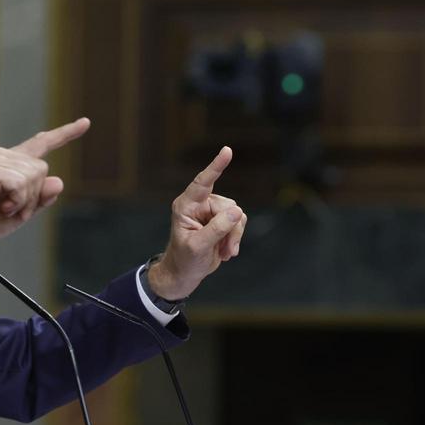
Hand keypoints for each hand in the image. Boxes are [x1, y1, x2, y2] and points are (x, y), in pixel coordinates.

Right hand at [0, 118, 90, 276]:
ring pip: (33, 178)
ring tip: (2, 207)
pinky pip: (20, 185)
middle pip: (42, 170)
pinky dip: (15, 201)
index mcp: (13, 162)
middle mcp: (4, 155)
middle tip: (10, 208)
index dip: (65, 133)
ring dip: (23, 202)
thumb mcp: (26, 210)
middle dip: (33, 197)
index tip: (86, 122)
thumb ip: (42, 197)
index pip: (42, 143)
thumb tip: (58, 181)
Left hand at [147, 146, 245, 300]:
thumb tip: (237, 211)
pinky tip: (227, 252)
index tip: (227, 151)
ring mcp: (211, 212)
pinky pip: (239, 222)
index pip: (202, 182)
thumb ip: (217, 228)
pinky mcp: (221, 221)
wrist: (185, 274)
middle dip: (230, 229)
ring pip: (237, 215)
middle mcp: (199, 205)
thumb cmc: (184, 260)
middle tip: (223, 249)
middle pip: (228, 206)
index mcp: (186, 206)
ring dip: (234, 236)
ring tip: (224, 252)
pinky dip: (236, 238)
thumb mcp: (198, 246)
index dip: (216, 166)